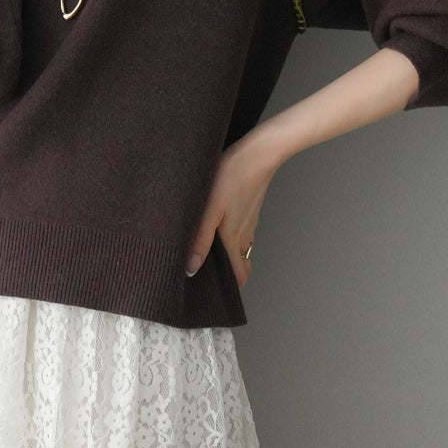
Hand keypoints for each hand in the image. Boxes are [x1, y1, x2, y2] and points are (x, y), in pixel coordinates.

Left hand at [184, 133, 277, 287]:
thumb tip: (190, 270)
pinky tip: (215, 227)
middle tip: (205, 275)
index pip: (237, 277)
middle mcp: (244, 236)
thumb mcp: (209, 209)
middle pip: (239, 265)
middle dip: (226, 274)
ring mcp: (248, 222)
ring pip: (239, 248)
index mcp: (233, 241)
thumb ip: (200, 239)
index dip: (228, 290)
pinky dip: (230, 238)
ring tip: (205, 253)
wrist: (257, 153)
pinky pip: (240, 232)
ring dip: (227, 255)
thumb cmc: (231, 177)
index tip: (214, 295)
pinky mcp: (248, 209)